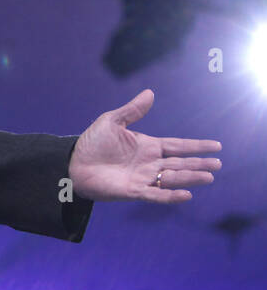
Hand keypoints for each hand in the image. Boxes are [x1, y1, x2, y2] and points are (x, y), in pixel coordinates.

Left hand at [68, 89, 220, 202]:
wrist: (72, 163)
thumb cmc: (91, 143)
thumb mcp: (111, 121)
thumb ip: (132, 110)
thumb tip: (150, 93)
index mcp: (147, 146)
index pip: (178, 146)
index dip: (197, 146)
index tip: (217, 146)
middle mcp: (149, 163)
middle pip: (180, 163)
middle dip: (199, 163)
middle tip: (218, 164)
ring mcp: (143, 178)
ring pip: (172, 178)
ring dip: (190, 178)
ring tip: (208, 177)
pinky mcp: (133, 191)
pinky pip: (155, 195)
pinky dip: (170, 196)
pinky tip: (186, 195)